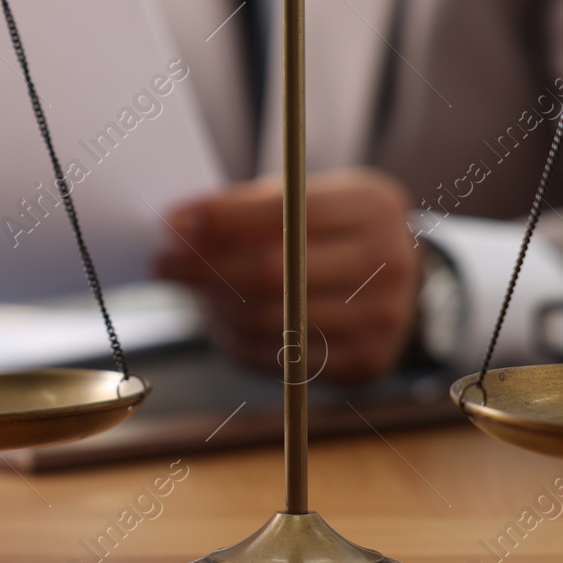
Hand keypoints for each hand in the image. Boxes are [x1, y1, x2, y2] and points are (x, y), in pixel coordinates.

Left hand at [153, 168, 421, 382]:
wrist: (399, 284)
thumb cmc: (334, 232)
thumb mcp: (305, 199)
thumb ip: (246, 208)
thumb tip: (179, 226)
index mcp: (374, 206)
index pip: (286, 212)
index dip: (222, 218)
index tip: (172, 223)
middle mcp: (389, 263)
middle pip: (274, 271)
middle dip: (205, 268)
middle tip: (163, 263)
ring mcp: (383, 318)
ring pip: (272, 320)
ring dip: (216, 307)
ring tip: (192, 291)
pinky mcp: (367, 362)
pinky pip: (282, 358)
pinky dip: (240, 341)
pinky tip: (222, 321)